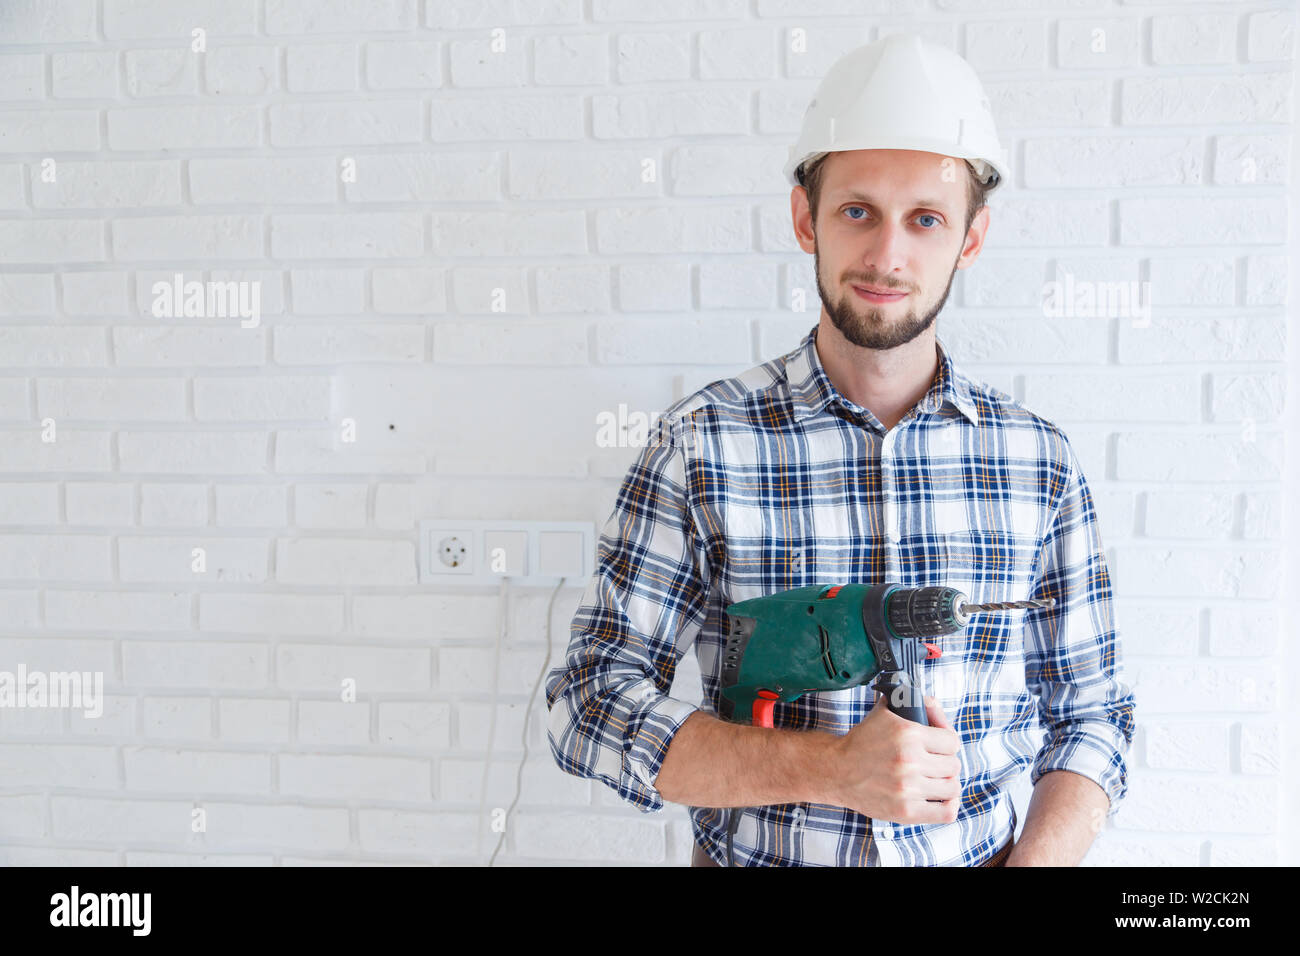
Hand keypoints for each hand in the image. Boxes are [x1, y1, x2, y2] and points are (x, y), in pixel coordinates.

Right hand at [825, 692, 962, 823]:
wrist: (836, 770)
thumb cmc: (861, 742)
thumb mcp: (883, 713)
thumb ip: (909, 701)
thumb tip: (931, 703)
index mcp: (908, 734)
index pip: (952, 741)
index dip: (947, 742)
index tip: (940, 746)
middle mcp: (910, 761)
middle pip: (953, 765)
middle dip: (945, 762)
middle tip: (934, 762)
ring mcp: (908, 788)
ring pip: (952, 787)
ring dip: (945, 783)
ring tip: (934, 780)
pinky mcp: (905, 811)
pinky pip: (945, 813)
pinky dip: (948, 807)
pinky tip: (939, 799)